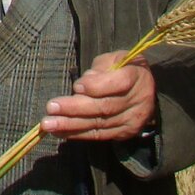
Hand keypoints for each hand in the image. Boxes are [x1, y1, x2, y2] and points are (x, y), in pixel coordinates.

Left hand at [41, 52, 156, 141]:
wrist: (145, 90)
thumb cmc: (123, 68)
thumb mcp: (113, 59)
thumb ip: (100, 68)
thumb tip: (83, 84)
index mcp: (137, 76)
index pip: (119, 82)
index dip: (96, 86)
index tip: (76, 86)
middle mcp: (138, 100)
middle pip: (105, 106)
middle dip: (75, 108)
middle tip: (51, 107)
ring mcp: (132, 120)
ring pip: (99, 123)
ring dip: (71, 125)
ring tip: (48, 124)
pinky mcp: (125, 133)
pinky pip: (99, 135)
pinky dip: (77, 134)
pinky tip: (59, 132)